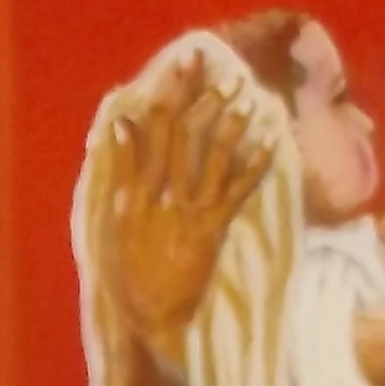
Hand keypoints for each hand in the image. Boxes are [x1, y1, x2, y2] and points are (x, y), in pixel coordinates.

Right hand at [77, 56, 270, 355]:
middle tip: (217, 66)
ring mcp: (189, 214)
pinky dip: (253, 165)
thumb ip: (121, 173)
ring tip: (244, 95)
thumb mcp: (114, 222)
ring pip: (211, 159)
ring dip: (228, 124)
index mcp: (133, 193)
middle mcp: (161, 198)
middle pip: (181, 137)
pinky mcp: (213, 231)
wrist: (152, 319)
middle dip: (198, 98)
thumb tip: (122, 126)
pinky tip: (269, 141)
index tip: (181, 66)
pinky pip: (237, 192)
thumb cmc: (130, 274)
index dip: (167, 95)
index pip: (150, 133)